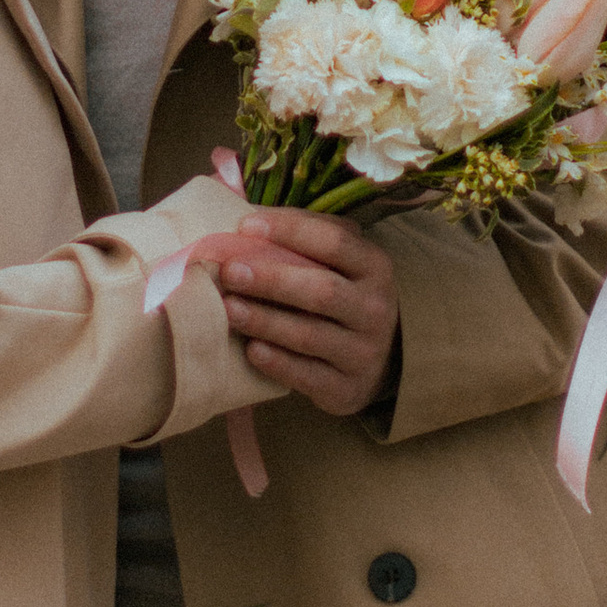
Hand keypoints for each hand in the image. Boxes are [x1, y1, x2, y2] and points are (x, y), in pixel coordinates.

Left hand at [216, 208, 400, 417]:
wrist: (377, 359)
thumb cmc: (344, 296)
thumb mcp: (341, 262)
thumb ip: (307, 236)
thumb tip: (250, 218)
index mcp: (374, 266)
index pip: (334, 242)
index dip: (290, 231)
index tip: (246, 227)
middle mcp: (375, 308)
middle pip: (321, 290)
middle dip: (272, 279)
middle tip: (230, 271)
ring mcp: (363, 351)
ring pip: (310, 335)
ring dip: (265, 321)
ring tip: (229, 308)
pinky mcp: (347, 389)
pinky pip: (307, 376)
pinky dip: (277, 363)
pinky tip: (251, 350)